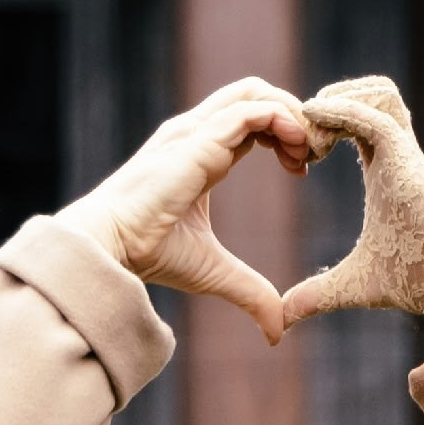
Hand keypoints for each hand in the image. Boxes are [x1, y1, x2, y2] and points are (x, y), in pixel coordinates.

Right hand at [59, 78, 312, 344]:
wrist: (111, 248)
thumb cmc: (149, 253)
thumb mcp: (214, 272)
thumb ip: (250, 292)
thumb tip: (278, 332)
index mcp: (201, 151)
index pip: (250, 119)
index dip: (284, 134)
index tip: (302, 168)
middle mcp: (197, 132)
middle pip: (255, 92)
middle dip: (293, 113)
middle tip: (312, 153)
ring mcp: (195, 131)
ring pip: (255, 92)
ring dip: (292, 114)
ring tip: (308, 151)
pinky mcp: (197, 140)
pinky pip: (250, 111)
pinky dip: (281, 121)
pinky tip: (296, 152)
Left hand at [282, 76, 423, 328]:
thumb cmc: (416, 280)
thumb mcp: (353, 284)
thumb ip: (317, 293)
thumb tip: (284, 316)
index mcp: (386, 168)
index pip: (356, 120)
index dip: (324, 124)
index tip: (298, 158)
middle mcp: (397, 153)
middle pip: (369, 93)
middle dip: (329, 102)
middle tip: (302, 143)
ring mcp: (406, 153)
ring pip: (378, 92)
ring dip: (339, 102)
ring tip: (313, 145)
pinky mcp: (408, 160)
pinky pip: (375, 117)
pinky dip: (343, 114)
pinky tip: (315, 134)